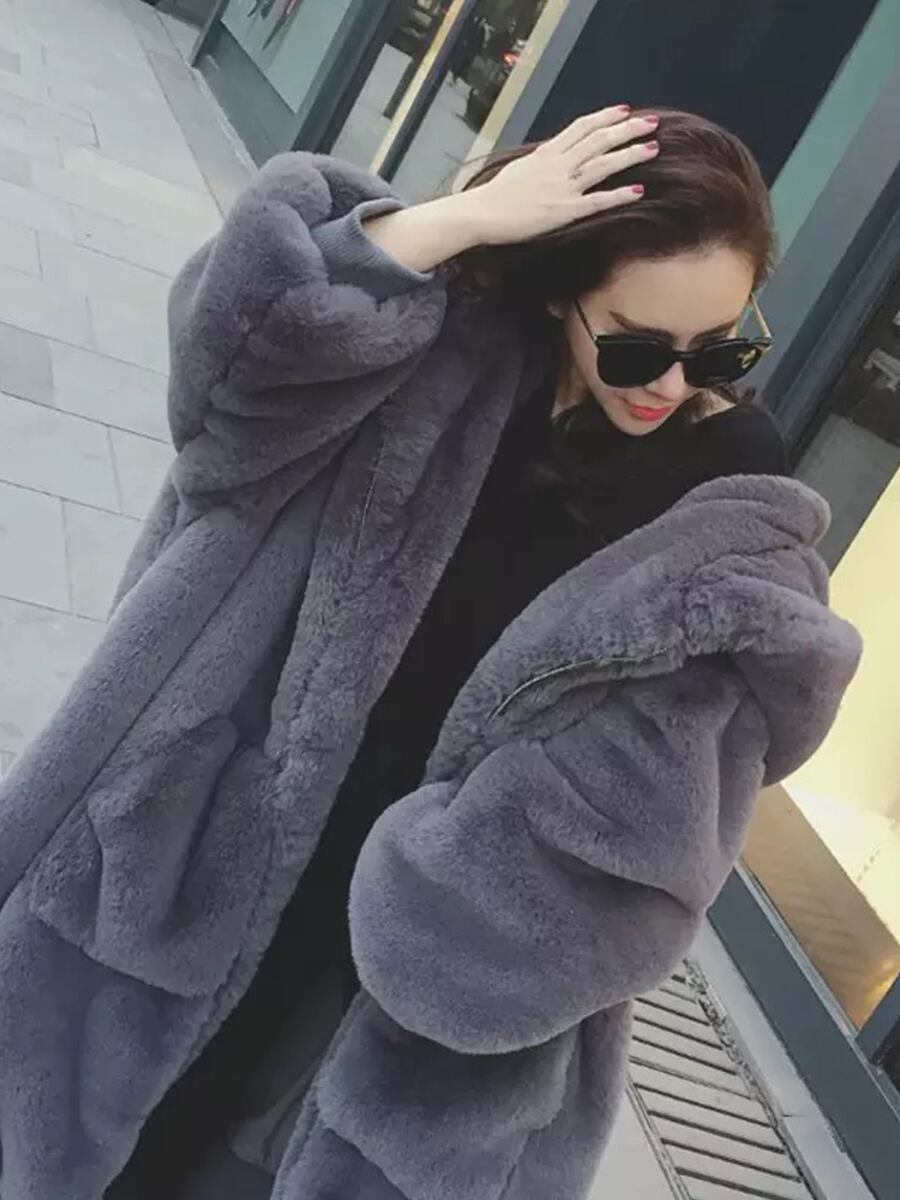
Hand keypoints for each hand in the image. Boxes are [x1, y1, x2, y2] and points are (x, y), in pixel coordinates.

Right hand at [465, 107, 658, 244]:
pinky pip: (598, 200)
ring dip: (630, 154)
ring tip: (653, 148)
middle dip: (627, 129)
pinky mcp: (565, 211)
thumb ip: (541, 162)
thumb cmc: (495, 196)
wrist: (481, 213)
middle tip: (650, 122)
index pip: (581, 127)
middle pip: (599, 140)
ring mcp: (563, 187)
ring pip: (603, 164)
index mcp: (547, 153)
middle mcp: (558, 164)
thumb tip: (552, 156)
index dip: (605, 117)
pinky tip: (638, 190)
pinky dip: (619, 194)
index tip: (624, 110)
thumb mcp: (520, 169)